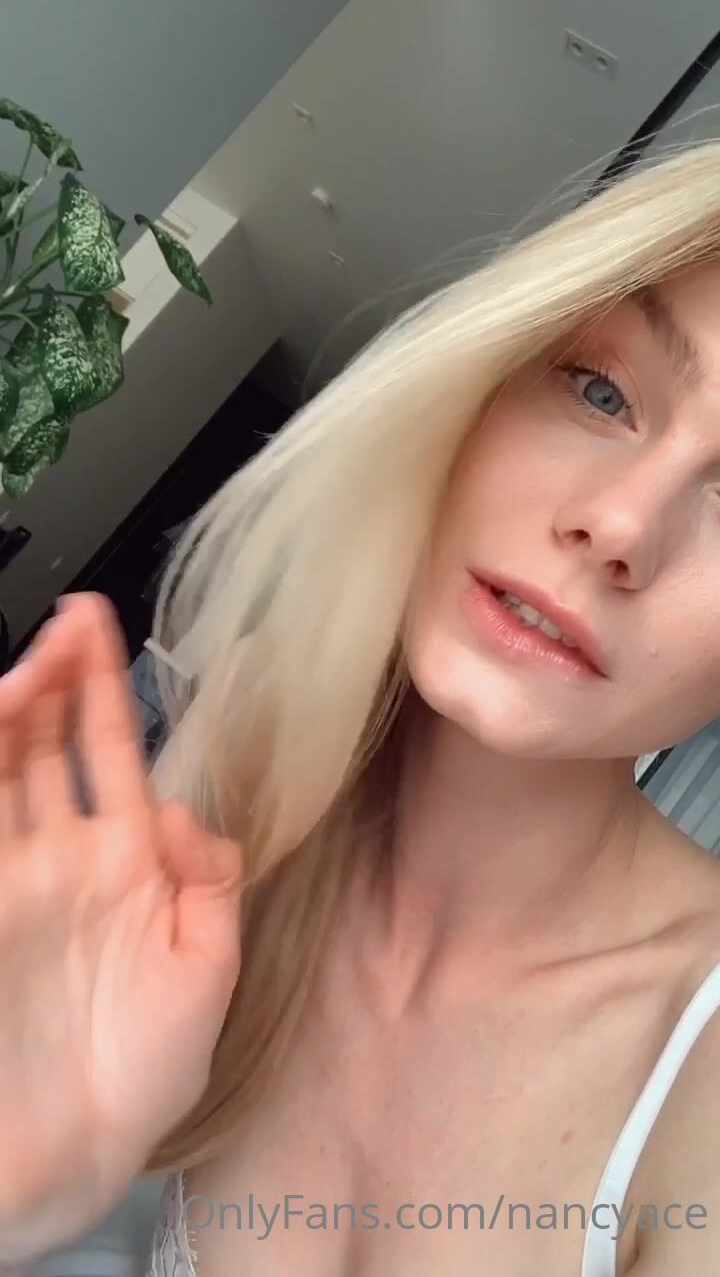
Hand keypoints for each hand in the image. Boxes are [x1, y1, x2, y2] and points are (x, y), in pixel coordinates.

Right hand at [0, 593, 241, 1258]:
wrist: (61, 1159)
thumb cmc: (139, 1077)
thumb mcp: (207, 975)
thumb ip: (209, 883)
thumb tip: (184, 807)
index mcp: (124, 867)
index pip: (114, 756)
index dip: (110, 693)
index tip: (107, 632)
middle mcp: (62, 859)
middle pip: (53, 745)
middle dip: (63, 678)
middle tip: (75, 619)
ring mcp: (10, 876)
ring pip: (6, 767)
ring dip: (19, 706)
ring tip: (43, 656)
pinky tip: (0, 716)